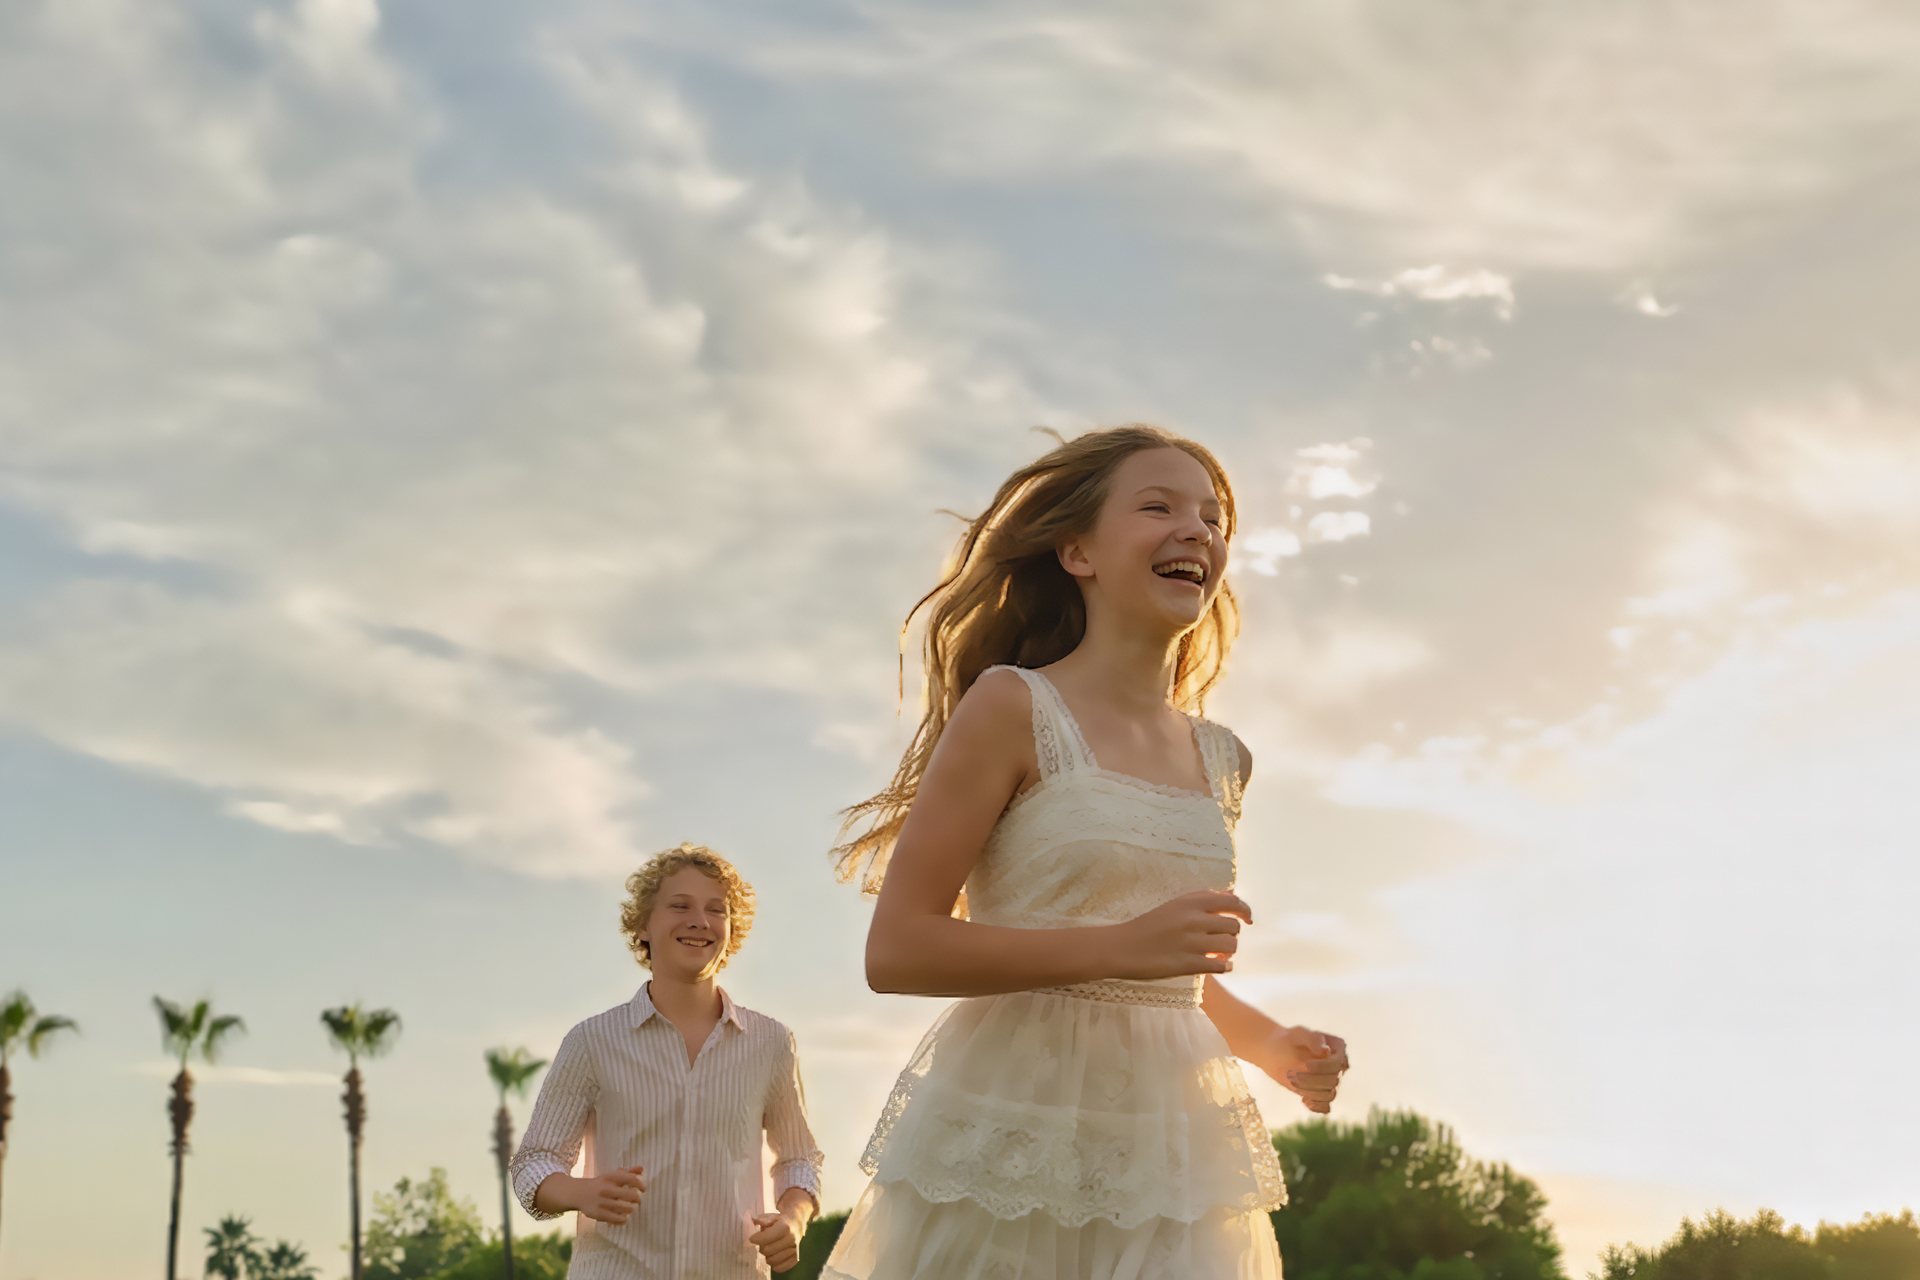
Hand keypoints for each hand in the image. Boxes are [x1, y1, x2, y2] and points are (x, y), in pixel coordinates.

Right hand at [534, 1166, 645, 1223]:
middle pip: (631, 1195)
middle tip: (636, 1200)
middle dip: (637, 1199)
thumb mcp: (612, 1176)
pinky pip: (617, 1219)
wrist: (579, 1194)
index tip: (643, 1189)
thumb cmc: (601, 1184)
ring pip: (626, 1208)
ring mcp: (602, 1202)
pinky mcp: (598, 1213)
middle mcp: (607, 1189)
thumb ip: (628, 1173)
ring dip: (630, 1209)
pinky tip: (623, 1217)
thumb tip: (641, 1168)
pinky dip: (623, 1219)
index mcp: (611, 1177)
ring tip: (629, 1208)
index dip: (641, 1184)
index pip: (632, 1179)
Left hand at [748, 1196, 812, 1272]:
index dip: (756, 1239)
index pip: (765, 1238)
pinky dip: (773, 1264)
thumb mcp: (771, 1216)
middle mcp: (792, 1239)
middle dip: (761, 1246)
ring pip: (772, 1261)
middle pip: (767, 1251)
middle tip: (761, 1242)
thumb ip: (761, 1220)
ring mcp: (794, 1250)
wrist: (796, 1222)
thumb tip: (752, 1221)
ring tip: (769, 1248)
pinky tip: (774, 1255)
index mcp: (785, 1227)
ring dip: (767, 1255)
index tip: (752, 1238)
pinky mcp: (795, 1259)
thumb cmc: (780, 1220)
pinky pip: (779, 1268)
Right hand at [1108, 890, 1251, 979]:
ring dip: (1229, 951)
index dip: (1245, 910)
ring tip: (1218, 954)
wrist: (1123, 947)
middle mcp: (1195, 920)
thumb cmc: (1148, 925)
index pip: (1231, 902)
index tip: (1247, 919)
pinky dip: (1224, 966)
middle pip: (1234, 926)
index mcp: (1191, 902)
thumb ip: (1203, 898)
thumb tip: (1231, 894)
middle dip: (1232, 934)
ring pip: (1231, 946)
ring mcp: (1193, 943)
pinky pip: (1221, 966)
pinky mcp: (1189, 964)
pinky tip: (1218, 965)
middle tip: (1222, 939)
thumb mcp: (1175, 905)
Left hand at [1257, 1026, 1347, 1113]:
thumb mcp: (1298, 1033)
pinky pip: (1325, 1106)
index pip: (1337, 1064)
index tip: (1306, 1065)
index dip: (1323, 1067)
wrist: (1277, 1051)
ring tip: (1293, 1082)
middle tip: (1292, 1075)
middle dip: (1312, 1080)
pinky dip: (1316, 1106)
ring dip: (1311, 1092)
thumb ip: (1312, 1039)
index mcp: (1338, 1049)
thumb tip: (1324, 1051)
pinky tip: (1304, 1100)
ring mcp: (1330, 1080)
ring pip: (1329, 1095)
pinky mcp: (1321, 1092)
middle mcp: (1338, 1066)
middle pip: (1333, 1081)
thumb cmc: (1289, 1039)